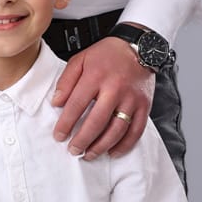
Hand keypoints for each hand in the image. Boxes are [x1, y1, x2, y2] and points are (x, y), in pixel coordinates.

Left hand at [51, 35, 155, 159]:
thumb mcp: (81, 59)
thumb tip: (56, 103)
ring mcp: (132, 99)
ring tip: (89, 154)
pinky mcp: (145, 106)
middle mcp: (115, 89)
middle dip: (82, 140)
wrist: (139, 47)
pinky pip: (136, 131)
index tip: (58, 136)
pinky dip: (124, 145)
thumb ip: (66, 81)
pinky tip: (112, 152)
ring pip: (116, 130)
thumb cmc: (107, 54)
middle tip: (73, 150)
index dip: (65, 123)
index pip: (77, 105)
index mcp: (96, 76)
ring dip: (101, 146)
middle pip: (97, 122)